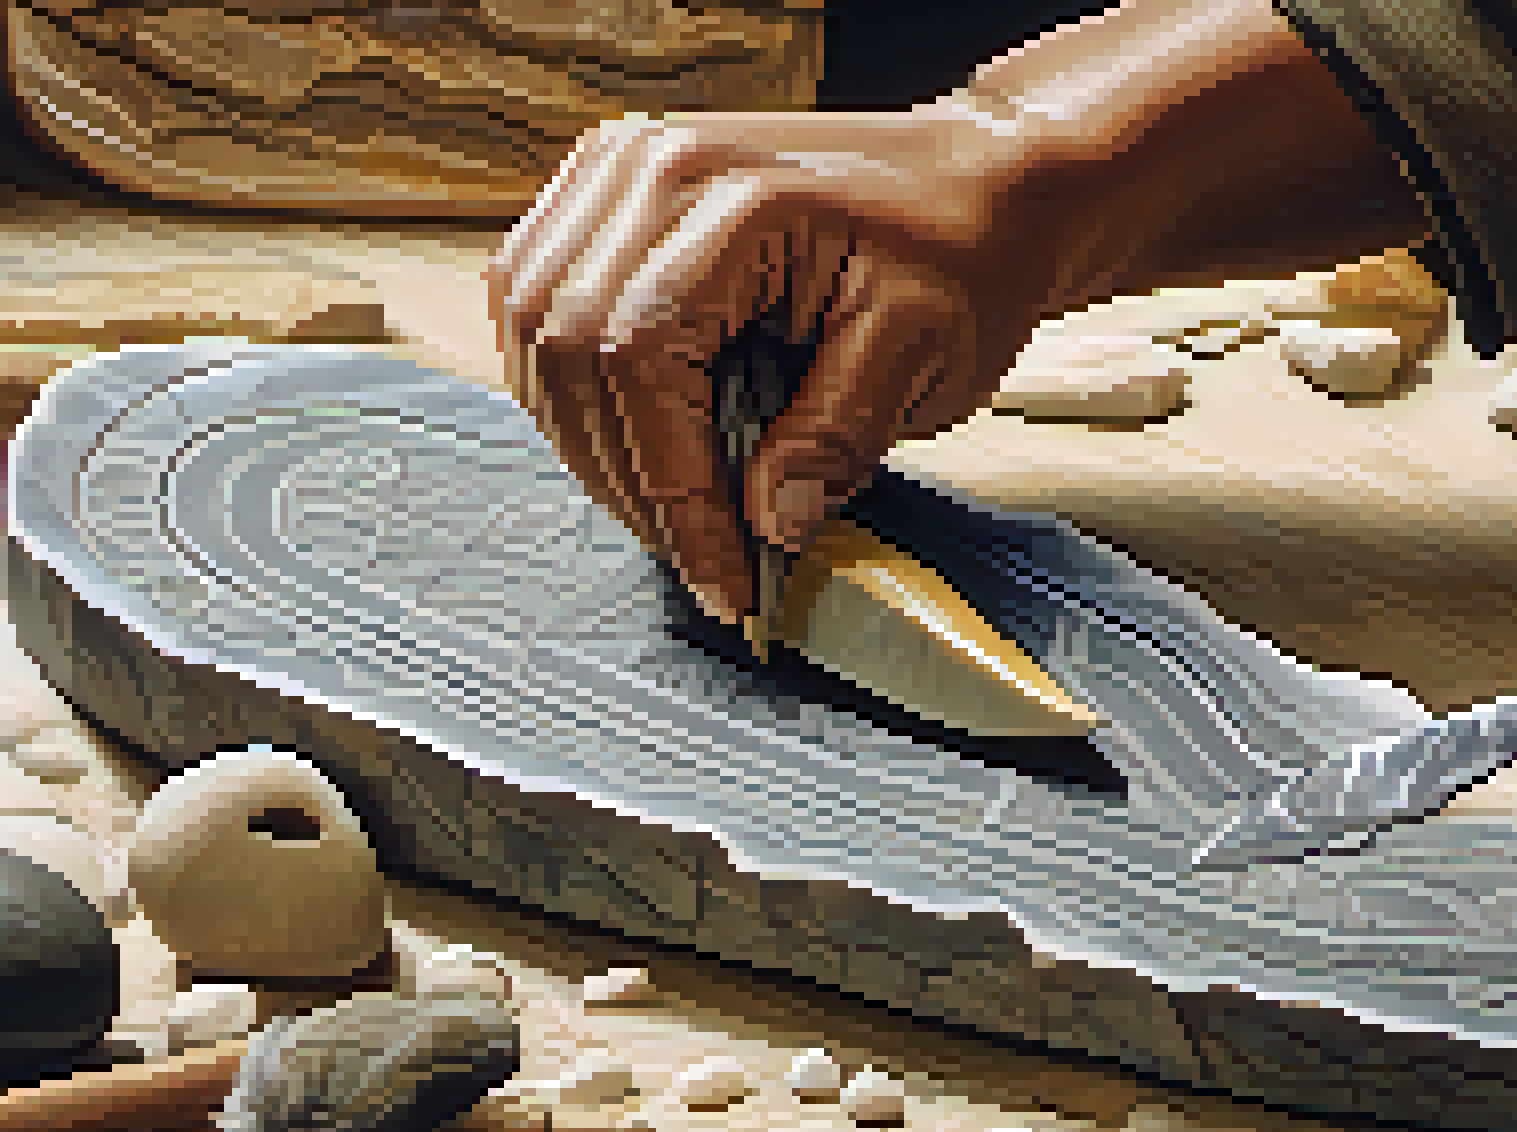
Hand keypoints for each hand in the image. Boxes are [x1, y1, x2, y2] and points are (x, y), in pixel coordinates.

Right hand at [485, 105, 1074, 623]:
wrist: (977, 183)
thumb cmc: (963, 250)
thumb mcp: (927, 351)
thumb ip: (838, 435)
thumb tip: (766, 519)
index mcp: (734, 194)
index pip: (641, 359)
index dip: (670, 489)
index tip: (722, 577)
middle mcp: (652, 164)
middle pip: (568, 345)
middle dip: (626, 478)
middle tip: (699, 557)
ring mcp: (619, 166)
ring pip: (535, 327)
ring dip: (591, 440)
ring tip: (673, 510)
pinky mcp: (608, 189)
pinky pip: (537, 298)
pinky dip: (572, 384)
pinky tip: (635, 438)